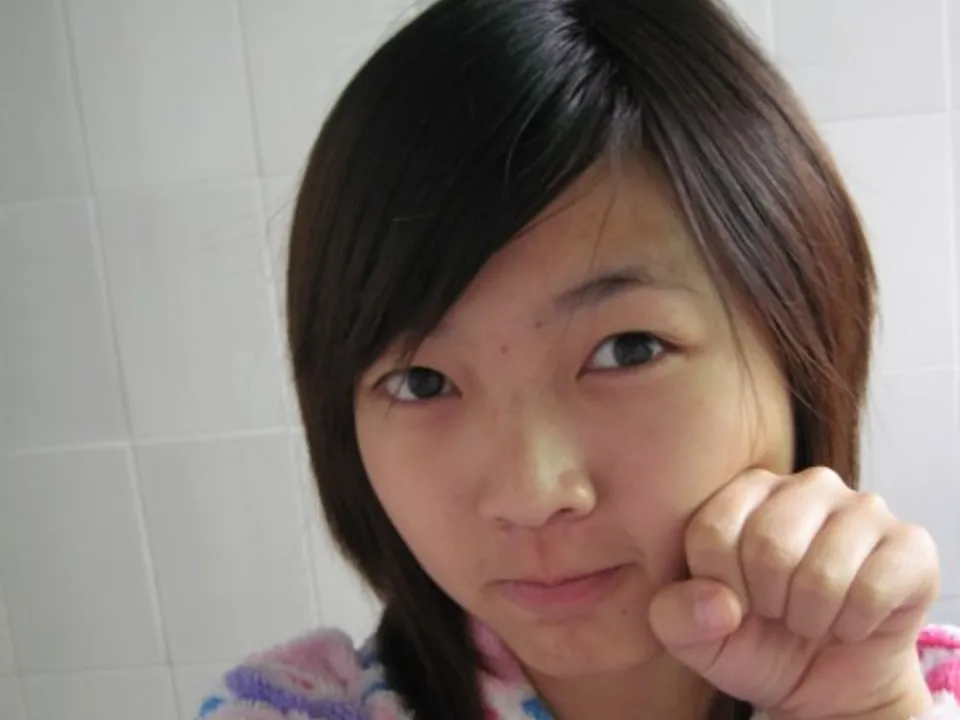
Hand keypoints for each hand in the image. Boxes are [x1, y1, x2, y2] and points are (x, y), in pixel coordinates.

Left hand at [648, 467, 940, 719]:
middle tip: (776, 612)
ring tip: (810, 618)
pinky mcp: (910, 545)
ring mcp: (864, 507)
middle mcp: (807, 484)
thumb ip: (675, 615)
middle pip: (768, 545)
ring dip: (809, 618)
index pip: (712, 530)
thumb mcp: (693, 635)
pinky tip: (849, 622)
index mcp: (747, 489)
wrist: (821, 680)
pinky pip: (871, 590)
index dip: (719, 587)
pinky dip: (851, 626)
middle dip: (766, 602)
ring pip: (821, 572)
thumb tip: (719, 604)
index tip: (732, 603)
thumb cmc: (749, 639)